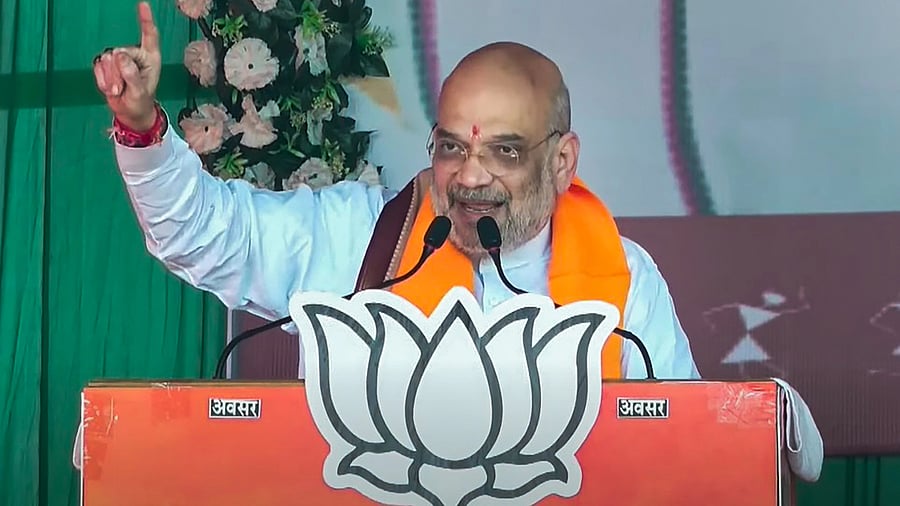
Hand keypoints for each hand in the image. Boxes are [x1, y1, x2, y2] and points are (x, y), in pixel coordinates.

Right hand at [93, 2, 161, 131]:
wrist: (129, 112)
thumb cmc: (141, 101)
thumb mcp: (140, 91)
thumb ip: (131, 74)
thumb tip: (120, 56)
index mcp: (150, 57)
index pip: (149, 35)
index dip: (145, 20)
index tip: (143, 5)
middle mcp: (134, 54)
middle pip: (119, 53)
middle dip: (119, 73)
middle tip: (124, 87)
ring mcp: (119, 58)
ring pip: (107, 60)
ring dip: (110, 78)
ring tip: (119, 89)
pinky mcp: (106, 64)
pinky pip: (98, 67)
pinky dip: (102, 80)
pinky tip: (111, 87)